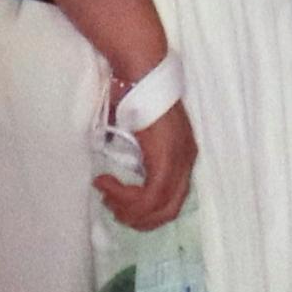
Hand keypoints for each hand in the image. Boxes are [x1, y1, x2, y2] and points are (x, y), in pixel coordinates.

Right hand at [97, 93, 196, 230]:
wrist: (139, 72)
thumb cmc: (134, 96)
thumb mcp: (138, 134)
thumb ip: (136, 157)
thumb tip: (118, 175)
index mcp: (183, 156)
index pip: (172, 202)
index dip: (145, 211)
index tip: (119, 202)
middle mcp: (186, 162)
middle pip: (168, 212)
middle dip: (137, 218)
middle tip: (112, 207)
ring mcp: (178, 162)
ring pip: (157, 208)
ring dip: (126, 209)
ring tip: (106, 193)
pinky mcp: (165, 160)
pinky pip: (148, 196)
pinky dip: (123, 196)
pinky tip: (106, 183)